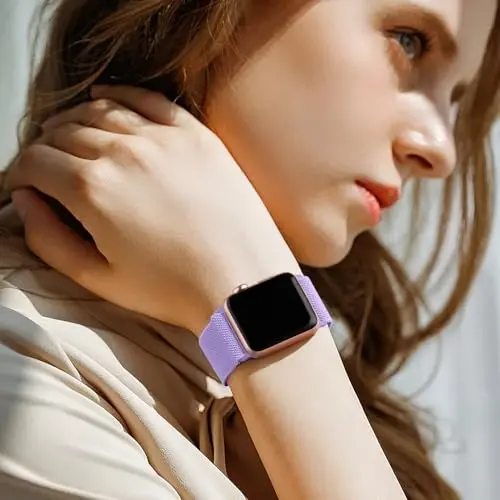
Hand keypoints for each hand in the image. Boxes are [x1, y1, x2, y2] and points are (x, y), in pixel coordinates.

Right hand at [6, 86, 299, 332]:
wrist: (243, 281)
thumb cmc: (175, 289)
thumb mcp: (98, 278)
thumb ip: (48, 239)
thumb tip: (24, 202)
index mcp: (92, 190)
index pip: (34, 161)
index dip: (21, 173)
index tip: (25, 185)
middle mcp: (123, 152)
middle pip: (62, 133)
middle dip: (45, 149)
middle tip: (48, 168)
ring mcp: (162, 138)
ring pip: (99, 110)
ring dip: (75, 121)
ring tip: (73, 139)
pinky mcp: (195, 134)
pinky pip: (147, 99)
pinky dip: (118, 95)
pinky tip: (105, 98)